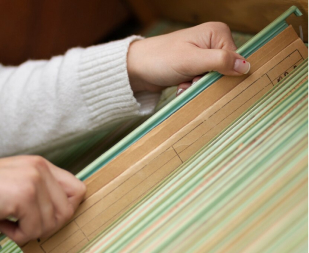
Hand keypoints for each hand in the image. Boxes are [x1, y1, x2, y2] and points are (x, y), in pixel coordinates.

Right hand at [0, 155, 85, 245]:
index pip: (78, 189)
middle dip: (47, 226)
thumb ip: (41, 190)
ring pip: (50, 224)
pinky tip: (3, 224)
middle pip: (67, 211)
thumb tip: (63, 212)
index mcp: (41, 165)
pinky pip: (34, 230)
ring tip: (10, 223)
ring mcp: (33, 181)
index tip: (49, 218)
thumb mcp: (17, 182)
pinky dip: (18, 235)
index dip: (68, 209)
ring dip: (29, 232)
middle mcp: (40, 169)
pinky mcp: (24, 195)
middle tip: (25, 225)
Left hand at [127, 22, 250, 92]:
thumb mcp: (192, 60)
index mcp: (217, 33)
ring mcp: (204, 55)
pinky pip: (203, 82)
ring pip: (214, 79)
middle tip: (190, 82)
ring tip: (184, 85)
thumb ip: (220, 61)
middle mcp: (213, 42)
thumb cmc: (160, 59)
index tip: (202, 78)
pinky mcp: (195, 67)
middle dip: (208, 82)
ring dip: (199, 87)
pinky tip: (181, 87)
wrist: (136, 69)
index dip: (222, 74)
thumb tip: (246, 66)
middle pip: (226, 71)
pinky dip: (193, 88)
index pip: (236, 59)